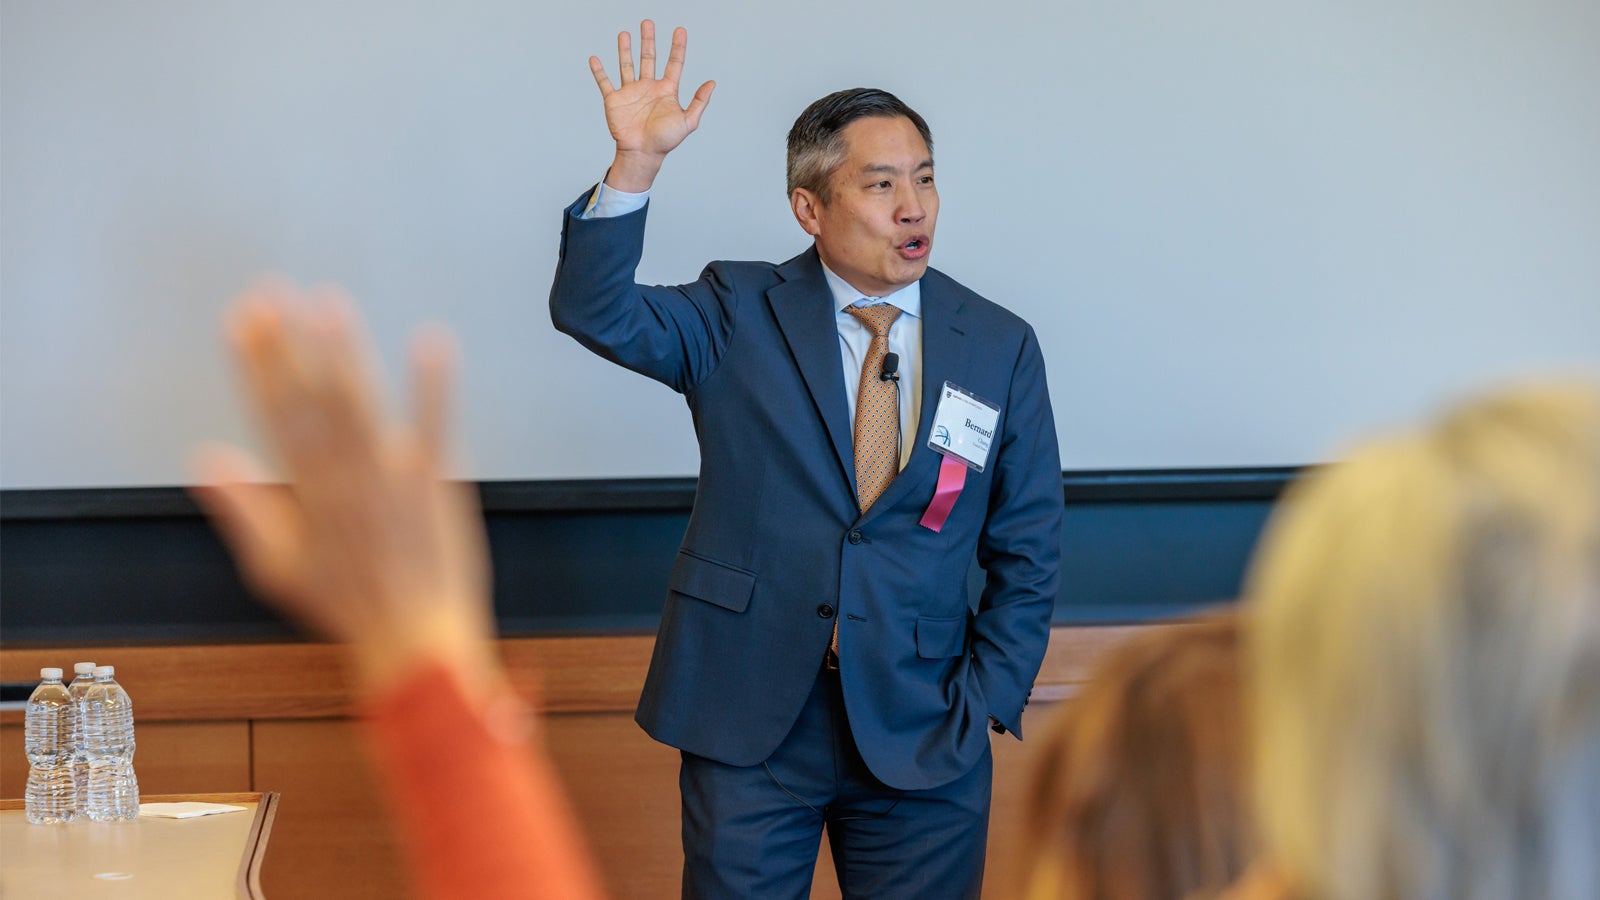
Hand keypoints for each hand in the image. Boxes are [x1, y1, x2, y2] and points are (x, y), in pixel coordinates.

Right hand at [191, 282, 493, 692]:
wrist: (414, 643)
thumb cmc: (347, 608)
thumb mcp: (277, 568)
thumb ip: (242, 510)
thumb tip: (203, 459)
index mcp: (305, 495)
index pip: (274, 416)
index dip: (257, 366)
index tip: (242, 320)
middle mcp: (344, 480)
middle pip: (311, 400)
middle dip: (290, 344)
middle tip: (274, 291)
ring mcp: (393, 479)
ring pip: (361, 406)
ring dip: (345, 353)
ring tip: (329, 303)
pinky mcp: (438, 484)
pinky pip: (437, 428)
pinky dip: (435, 387)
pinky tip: (432, 342)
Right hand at [589, 19, 714, 191]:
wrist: (642, 154)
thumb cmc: (665, 141)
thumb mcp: (688, 121)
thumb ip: (699, 101)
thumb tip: (712, 83)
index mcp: (666, 91)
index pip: (674, 63)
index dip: (678, 47)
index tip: (680, 30)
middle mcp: (648, 88)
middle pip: (649, 58)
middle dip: (648, 40)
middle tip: (647, 23)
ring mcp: (631, 92)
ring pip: (627, 65)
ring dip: (625, 50)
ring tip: (624, 34)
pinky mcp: (614, 100)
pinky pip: (605, 82)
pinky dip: (599, 71)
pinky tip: (595, 59)